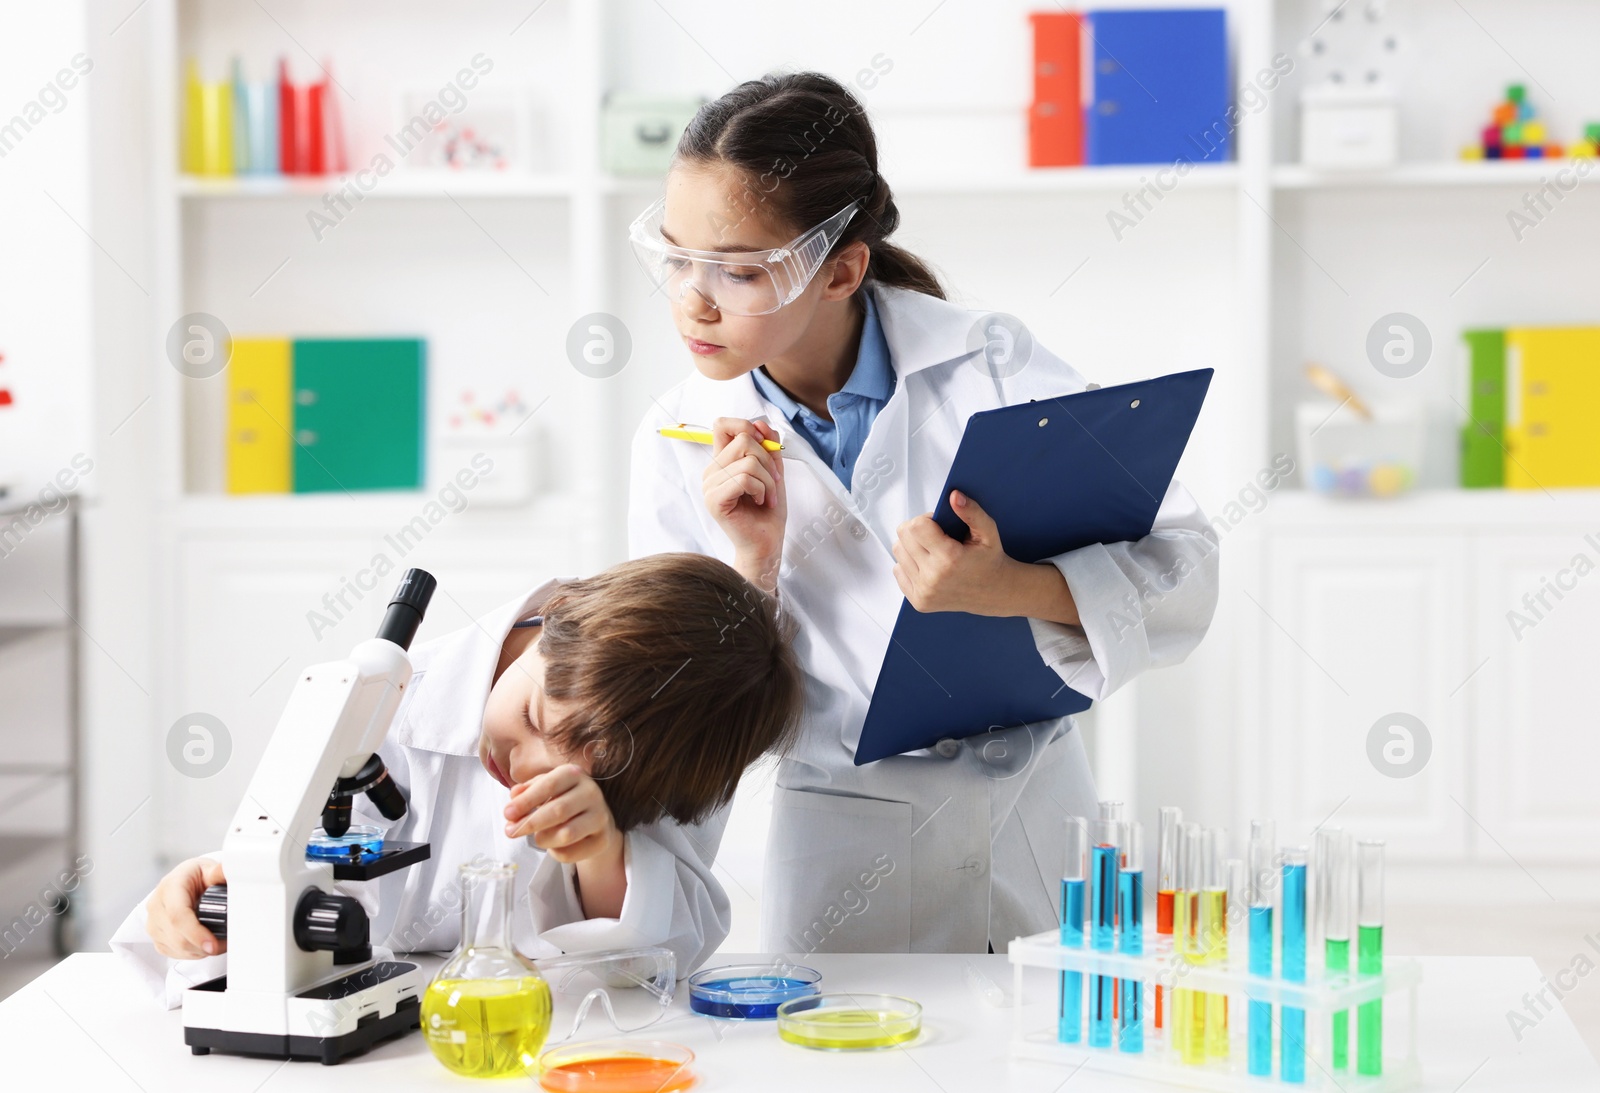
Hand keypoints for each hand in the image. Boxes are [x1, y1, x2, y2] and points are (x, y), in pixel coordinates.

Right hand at [146, 857, 226, 959]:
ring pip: (176, 948)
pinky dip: (192, 953)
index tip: (212, 944)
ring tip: (218, 942)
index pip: (178, 915)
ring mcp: (153, 923)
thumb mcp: (209, 869)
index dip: (195, 933)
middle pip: (177, 937)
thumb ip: (220, 872)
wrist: (184, 880)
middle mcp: (157, 906)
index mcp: (170, 887)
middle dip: (204, 946)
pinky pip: (173, 952)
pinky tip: (203, 944)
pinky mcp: (155, 936)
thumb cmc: (195, 876)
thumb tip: (229, 872)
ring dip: (200, 951)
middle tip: (225, 943)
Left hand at [504, 764, 621, 864]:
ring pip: (566, 834)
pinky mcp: (602, 839)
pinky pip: (571, 853)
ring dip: (543, 839)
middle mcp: (591, 792)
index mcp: (575, 774)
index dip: (527, 800)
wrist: (595, 820)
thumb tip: (514, 795)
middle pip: (558, 811)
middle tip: (510, 831)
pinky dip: (555, 852)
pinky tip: (553, 846)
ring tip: (536, 838)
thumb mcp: (545, 789)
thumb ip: (527, 791)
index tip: (507, 813)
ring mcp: (600, 816)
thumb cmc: (563, 800)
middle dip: (530, 823)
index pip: (549, 785)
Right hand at [702, 418, 785, 588]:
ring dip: (767, 480)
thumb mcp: (773, 470)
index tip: (763, 443)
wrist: (767, 542)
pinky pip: (744, 479)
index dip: (745, 425)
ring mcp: (710, 486)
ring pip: (748, 461)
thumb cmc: (768, 510)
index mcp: (722, 460)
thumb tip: (761, 423)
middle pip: (742, 439)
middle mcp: (712, 470)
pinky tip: (760, 502)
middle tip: (772, 481)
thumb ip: (768, 446)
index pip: (722, 424)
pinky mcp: (714, 500)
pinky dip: (761, 489)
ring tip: (767, 496)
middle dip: (767, 459)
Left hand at [893, 490, 1035, 615]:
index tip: (939, 525)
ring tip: (933, 551)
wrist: (994, 592)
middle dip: (918, 530)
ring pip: (898, 552)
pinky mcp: (918, 601)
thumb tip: (953, 496)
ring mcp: (924, 592)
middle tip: (936, 537)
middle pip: (903, 537)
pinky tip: (929, 566)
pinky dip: (909, 564)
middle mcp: (933, 577)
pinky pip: (898, 570)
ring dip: (912, 547)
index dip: (926, 519)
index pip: (915, 526)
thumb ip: (971, 511)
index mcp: (949, 558)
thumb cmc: (989, 560)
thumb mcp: (988, 532)